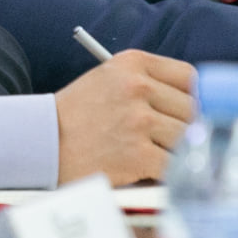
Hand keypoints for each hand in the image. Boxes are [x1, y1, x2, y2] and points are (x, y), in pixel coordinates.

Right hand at [55, 48, 195, 185]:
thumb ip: (149, 83)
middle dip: (188, 129)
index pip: (188, 76)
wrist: (41, 143)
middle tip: (175, 142)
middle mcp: (138, 86)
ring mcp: (139, 120)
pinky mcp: (138, 154)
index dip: (195, 98)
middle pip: (192, 109)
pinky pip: (174, 165)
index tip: (194, 113)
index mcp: (133, 63)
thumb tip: (196, 103)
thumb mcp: (110, 80)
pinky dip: (170, 174)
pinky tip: (157, 174)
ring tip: (163, 159)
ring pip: (187, 138)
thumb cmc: (77, 115)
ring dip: (180, 153)